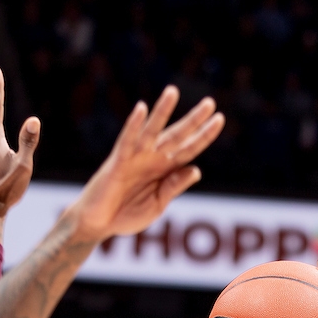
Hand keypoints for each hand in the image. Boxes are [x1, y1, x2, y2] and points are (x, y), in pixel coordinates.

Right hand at [68, 86, 224, 240]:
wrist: (98, 225)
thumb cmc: (125, 216)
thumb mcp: (157, 205)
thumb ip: (174, 187)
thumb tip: (196, 169)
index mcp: (163, 171)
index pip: (188, 150)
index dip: (203, 136)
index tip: (219, 119)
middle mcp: (152, 160)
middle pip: (176, 136)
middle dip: (192, 120)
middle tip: (210, 102)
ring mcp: (135, 158)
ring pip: (152, 132)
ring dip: (162, 112)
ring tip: (173, 92)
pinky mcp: (118, 162)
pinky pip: (127, 141)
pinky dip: (133, 126)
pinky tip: (141, 109)